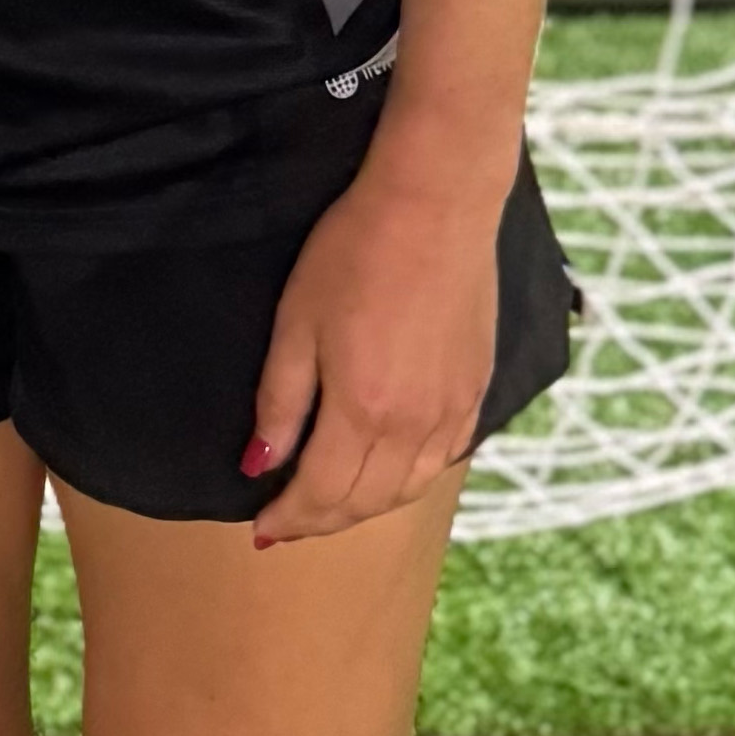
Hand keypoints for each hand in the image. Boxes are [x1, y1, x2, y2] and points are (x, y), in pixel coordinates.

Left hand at [241, 131, 501, 544]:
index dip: (288, 518)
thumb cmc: (354, 252)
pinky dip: (408, 481)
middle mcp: (414, 425)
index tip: (261, 530)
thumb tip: (258, 465)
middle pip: (365, 501)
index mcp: (363, 411)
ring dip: (365, 507)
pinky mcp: (476, 391)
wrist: (435, 205)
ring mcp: (452, 411)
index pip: (321, 492)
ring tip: (330, 507)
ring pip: (406, 490)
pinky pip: (441, 460)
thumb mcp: (296, 322)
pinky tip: (388, 475)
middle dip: (320, 521)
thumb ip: (281, 402)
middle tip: (287, 525)